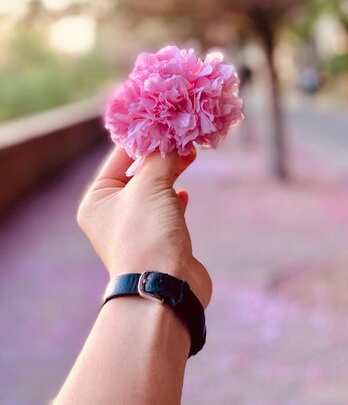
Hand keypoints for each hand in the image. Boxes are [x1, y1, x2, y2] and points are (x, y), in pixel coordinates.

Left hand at [77, 146, 211, 308]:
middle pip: (137, 172)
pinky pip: (165, 210)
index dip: (144, 137)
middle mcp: (111, 213)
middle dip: (161, 154)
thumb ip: (160, 157)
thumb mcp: (151, 185)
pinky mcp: (157, 241)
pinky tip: (183, 194)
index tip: (165, 120)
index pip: (120, 156)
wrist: (165, 288)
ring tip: (189, 155)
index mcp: (98, 198)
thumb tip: (171, 138)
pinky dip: (174, 198)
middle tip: (182, 138)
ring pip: (153, 190)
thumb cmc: (148, 232)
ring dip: (170, 173)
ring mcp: (134, 228)